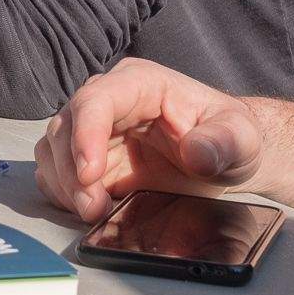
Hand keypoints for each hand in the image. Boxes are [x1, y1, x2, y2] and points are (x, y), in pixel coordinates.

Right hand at [33, 59, 263, 221]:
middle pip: (65, 126)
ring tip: (94, 212)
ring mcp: (94, 130)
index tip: (90, 174)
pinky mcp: (88, 158)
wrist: (224, 157)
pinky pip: (56, 171)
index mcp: (139, 83)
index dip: (85, 134)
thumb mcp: (240, 137)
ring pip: (53, 149)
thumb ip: (222, 142)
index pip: (96, 99)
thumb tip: (195, 153)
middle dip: (71, 170)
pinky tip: (88, 208)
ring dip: (64, 184)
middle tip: (93, 207)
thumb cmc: (230, 137)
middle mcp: (108, 101)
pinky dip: (62, 192)